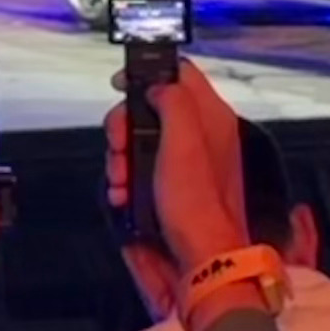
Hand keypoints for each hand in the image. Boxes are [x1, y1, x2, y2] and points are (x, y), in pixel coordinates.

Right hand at [104, 57, 259, 323]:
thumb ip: (172, 101)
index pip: (181, 71)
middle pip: (152, 106)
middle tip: (118, 146)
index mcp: (211, 116)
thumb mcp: (183, 141)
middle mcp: (203, 134)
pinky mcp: (176, 185)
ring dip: (122, 156)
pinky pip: (144, 168)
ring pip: (143, 139)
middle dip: (125, 125)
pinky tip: (124, 194)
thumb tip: (157, 86)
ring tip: (120, 181)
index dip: (148, 71)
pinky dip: (129, 178)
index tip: (121, 86)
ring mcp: (190, 161)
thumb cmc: (195, 202)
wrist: (202, 259)